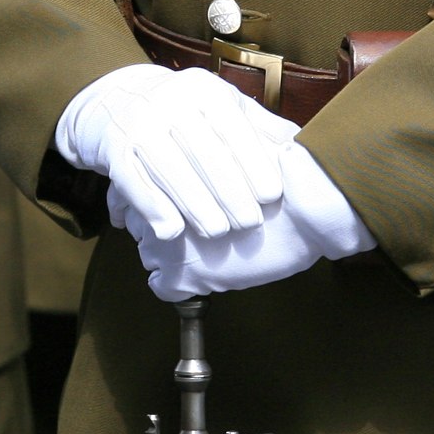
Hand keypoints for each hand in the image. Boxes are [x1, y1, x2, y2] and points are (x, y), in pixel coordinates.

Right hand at [56, 63, 295, 242]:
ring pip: (170, 169)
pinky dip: (153, 208)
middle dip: (229, 192)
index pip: (233, 128)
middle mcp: (171, 102)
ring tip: (217, 232)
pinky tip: (171, 233)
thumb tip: (304, 148)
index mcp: (205, 91)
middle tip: (249, 224)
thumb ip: (258, 127)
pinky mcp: (111, 148)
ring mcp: (138, 123)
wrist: (114, 99)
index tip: (273, 196)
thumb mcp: (220, 107)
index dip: (254, 163)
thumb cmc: (182, 111)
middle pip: (204, 152)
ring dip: (195, 205)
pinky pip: (133, 182)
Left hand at [132, 140, 373, 298]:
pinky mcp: (183, 275)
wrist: (302, 204)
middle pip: (137, 223)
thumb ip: (205, 152)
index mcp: (163, 171)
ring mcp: (165, 242)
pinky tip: (203, 275)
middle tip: (186, 229)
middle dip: (160, 226)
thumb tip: (199, 149)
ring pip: (150, 256)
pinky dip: (180, 287)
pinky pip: (164, 288)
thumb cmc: (276, 171)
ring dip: (171, 257)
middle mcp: (156, 205)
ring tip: (202, 252)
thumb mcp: (232, 145)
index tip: (165, 205)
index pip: (131, 190)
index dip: (149, 199)